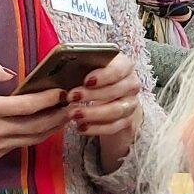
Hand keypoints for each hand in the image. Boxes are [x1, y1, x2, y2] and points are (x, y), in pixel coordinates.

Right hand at [0, 56, 67, 161]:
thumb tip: (10, 73)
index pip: (28, 106)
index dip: (49, 100)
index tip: (63, 92)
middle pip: (38, 126)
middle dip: (59, 116)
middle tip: (75, 104)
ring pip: (33, 138)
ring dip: (53, 128)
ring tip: (67, 116)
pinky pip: (22, 144)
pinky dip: (38, 135)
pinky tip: (46, 126)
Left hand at [67, 53, 143, 173]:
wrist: (112, 96)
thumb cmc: (96, 77)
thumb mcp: (91, 67)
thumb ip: (82, 65)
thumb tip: (62, 69)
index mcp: (124, 65)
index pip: (118, 69)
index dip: (103, 76)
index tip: (86, 80)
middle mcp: (131, 84)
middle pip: (115, 91)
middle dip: (92, 95)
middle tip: (71, 97)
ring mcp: (131, 104)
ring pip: (115, 110)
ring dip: (93, 113)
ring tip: (74, 114)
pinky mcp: (127, 121)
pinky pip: (113, 127)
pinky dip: (96, 128)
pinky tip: (81, 127)